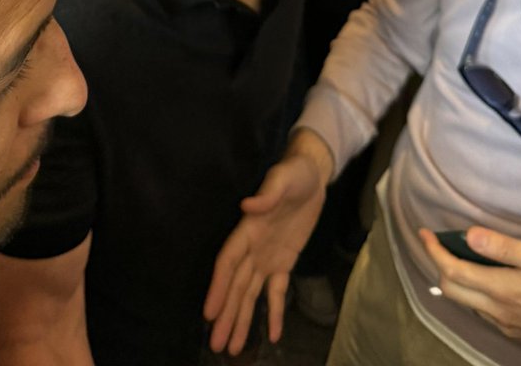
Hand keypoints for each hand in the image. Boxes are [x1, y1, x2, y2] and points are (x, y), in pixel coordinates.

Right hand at [204, 132, 331, 355]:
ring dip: (242, 319)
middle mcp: (253, 248)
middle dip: (227, 314)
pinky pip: (277, 290)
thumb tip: (248, 205)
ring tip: (233, 349)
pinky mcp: (284, 261)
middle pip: (236, 286)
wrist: (311, 174)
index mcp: (248, 229)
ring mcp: (267, 256)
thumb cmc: (293, 173)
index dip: (218, 287)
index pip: (228, 263)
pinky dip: (275, 312)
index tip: (209, 313)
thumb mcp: (283, 178)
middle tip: (217, 344)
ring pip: (251, 294)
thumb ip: (268, 193)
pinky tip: (274, 335)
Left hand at [420, 227, 520, 363]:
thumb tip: (469, 234)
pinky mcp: (514, 331)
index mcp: (501, 291)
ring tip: (457, 254)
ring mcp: (505, 325)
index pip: (452, 271)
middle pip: (451, 289)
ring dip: (455, 278)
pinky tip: (483, 277)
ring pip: (465, 302)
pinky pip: (482, 311)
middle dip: (437, 264)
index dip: (433, 251)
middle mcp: (497, 311)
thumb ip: (505, 247)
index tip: (424, 233)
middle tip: (436, 242)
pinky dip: (473, 291)